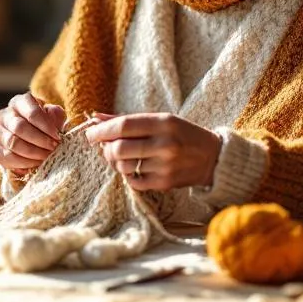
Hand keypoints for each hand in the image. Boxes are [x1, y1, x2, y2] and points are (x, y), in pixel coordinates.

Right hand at [0, 93, 67, 175]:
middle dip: (40, 140)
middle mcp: (4, 115)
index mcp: (18, 102)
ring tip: (46, 157)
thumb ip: (55, 115)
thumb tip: (52, 113)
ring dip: (33, 153)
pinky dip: (23, 163)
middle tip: (53, 148)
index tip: (57, 137)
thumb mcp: (53, 117)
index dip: (46, 126)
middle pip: (19, 127)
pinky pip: (7, 158)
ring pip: (12, 143)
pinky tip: (35, 164)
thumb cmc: (44, 126)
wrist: (32, 141)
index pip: (31, 112)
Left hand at [84, 112, 221, 190]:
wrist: (212, 157)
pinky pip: (133, 182)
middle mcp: (165, 144)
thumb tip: (95, 118)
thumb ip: (126, 120)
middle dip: (106, 149)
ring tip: (122, 157)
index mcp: (163, 123)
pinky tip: (135, 168)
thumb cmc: (180, 134)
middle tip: (106, 148)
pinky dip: (128, 175)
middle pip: (119, 149)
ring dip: (116, 163)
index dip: (101, 131)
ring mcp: (165, 166)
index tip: (91, 134)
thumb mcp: (159, 120)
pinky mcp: (165, 183)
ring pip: (124, 166)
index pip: (123, 126)